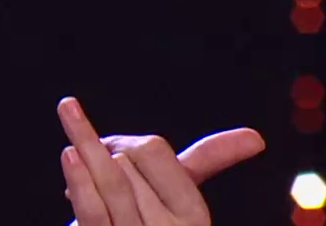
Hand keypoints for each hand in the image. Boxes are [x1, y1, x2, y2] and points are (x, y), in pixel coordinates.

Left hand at [58, 97, 264, 225]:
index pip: (155, 152)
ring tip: (68, 112)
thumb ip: (209, 161)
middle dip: (101, 150)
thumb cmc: (146, 223)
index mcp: (194, 215)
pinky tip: (70, 154)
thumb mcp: (176, 197)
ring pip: (112, 183)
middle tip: (82, 155)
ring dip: (85, 145)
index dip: (126, 142)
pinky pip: (95, 212)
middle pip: (128, 163)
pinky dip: (80, 180)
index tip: (107, 147)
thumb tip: (256, 137)